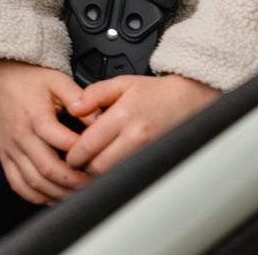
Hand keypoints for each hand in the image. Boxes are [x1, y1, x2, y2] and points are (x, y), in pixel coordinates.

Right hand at [0, 59, 92, 204]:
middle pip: (47, 168)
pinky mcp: (4, 157)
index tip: (97, 155)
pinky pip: (18, 185)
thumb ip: (79, 98)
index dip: (80, 151)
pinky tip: (53, 197)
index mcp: (36, 116)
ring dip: (56, 193)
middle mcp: (21, 136)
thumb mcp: (58, 80)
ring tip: (77, 194)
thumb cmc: (29, 78)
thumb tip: (100, 119)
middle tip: (91, 182)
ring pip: (33, 183)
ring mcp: (10, 150)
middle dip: (72, 181)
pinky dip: (36, 197)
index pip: (60, 140)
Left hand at [64, 73, 220, 175]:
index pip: (88, 145)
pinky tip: (113, 165)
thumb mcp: (123, 83)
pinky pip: (128, 175)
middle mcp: (135, 137)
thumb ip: (95, 94)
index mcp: (123, 115)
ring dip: (100, 173)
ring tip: (95, 163)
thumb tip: (73, 108)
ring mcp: (145, 152)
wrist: (187, 99)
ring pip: (112, 175)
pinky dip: (117, 174)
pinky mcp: (153, 162)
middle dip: (84, 167)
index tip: (69, 154)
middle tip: (79, 161)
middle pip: (98, 166)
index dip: (73, 154)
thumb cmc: (156, 92)